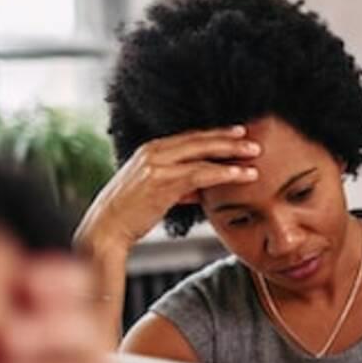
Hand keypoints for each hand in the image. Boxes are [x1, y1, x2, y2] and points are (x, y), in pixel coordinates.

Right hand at [75, 126, 261, 252]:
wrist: (107, 228)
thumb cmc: (131, 213)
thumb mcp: (157, 192)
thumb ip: (180, 186)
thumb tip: (202, 189)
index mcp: (150, 150)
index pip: (190, 137)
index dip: (215, 135)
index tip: (238, 134)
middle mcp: (153, 152)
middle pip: (199, 139)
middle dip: (228, 139)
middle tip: (254, 140)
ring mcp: (156, 165)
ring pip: (202, 153)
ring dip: (231, 153)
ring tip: (255, 156)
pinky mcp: (161, 181)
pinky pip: (200, 173)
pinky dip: (224, 173)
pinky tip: (242, 175)